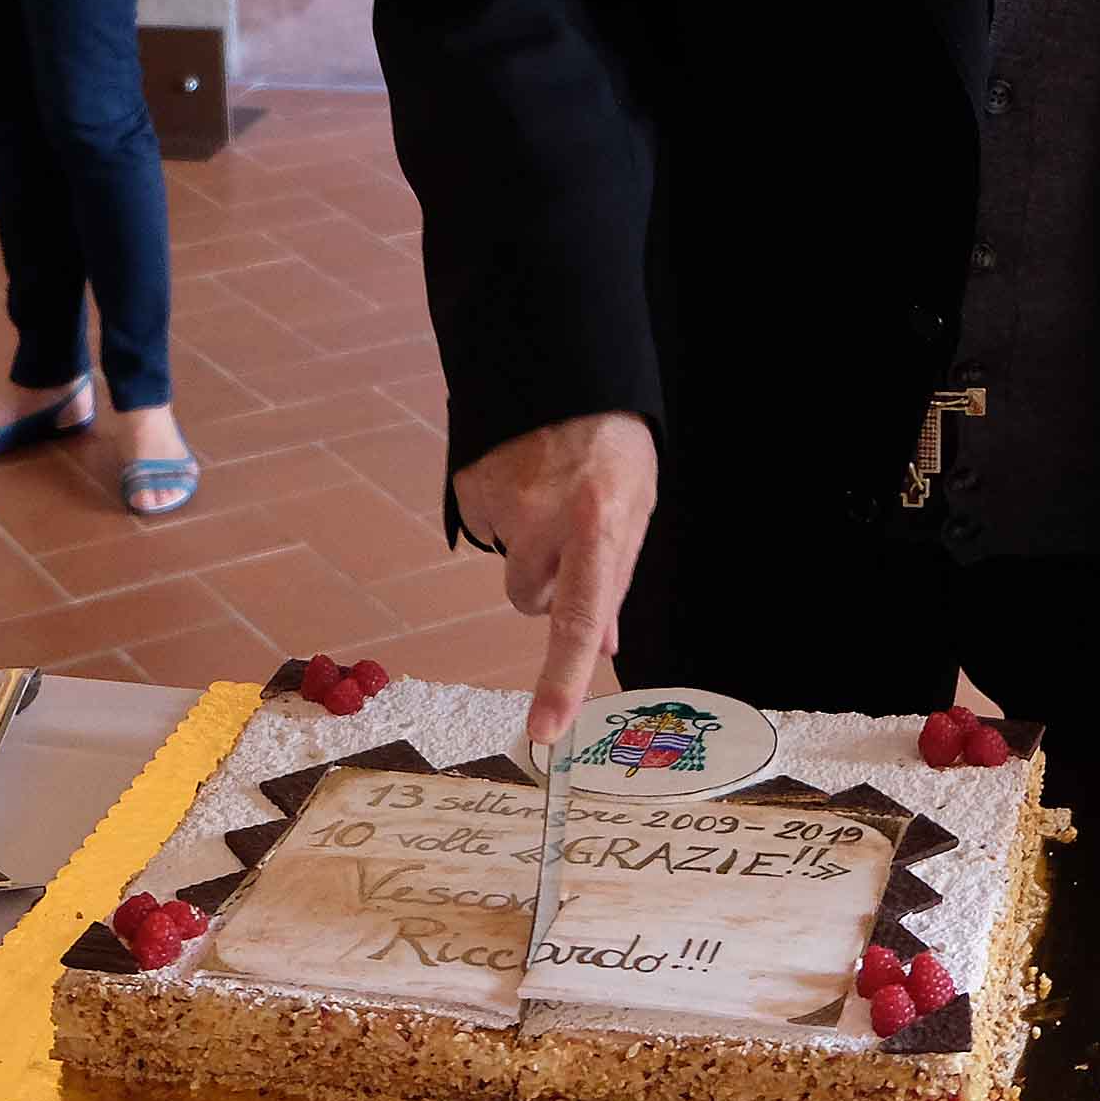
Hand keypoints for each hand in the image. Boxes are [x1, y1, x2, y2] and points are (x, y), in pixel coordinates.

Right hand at [454, 411, 656, 744]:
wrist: (560, 369)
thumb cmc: (611, 444)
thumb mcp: (633, 506)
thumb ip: (613, 577)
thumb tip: (599, 646)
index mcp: (596, 526)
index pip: (577, 621)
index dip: (561, 681)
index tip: (546, 731)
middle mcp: (542, 520)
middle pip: (529, 598)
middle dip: (547, 580)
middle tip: (570, 529)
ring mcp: (498, 505)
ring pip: (506, 564)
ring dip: (526, 544)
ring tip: (549, 490)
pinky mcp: (466, 490)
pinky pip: (483, 528)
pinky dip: (502, 512)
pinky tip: (523, 475)